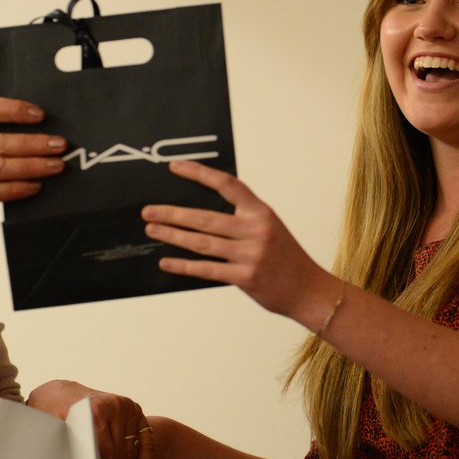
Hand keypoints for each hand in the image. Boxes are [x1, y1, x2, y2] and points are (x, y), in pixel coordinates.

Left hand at [27, 380, 153, 458]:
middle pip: (117, 455)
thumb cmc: (51, 414)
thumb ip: (59, 446)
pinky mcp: (135, 409)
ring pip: (129, 451)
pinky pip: (145, 440)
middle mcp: (113, 407)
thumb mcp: (50, 427)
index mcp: (92, 412)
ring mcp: (126, 407)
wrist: (62, 392)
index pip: (103, 454)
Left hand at [141, 160, 331, 323]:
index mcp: (262, 212)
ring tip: (152, 231)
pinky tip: (167, 262)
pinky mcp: (245, 277)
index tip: (175, 167)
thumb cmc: (287, 259)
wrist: (309, 290)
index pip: (227, 184)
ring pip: (202, 243)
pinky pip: (207, 270)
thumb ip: (243, 219)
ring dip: (173, 236)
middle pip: (205, 218)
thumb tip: (203, 216)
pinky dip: (183, 266)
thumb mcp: (271, 229)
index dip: (199, 173)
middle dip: (173, 214)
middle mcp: (255, 230)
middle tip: (149, 211)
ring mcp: (250, 254)